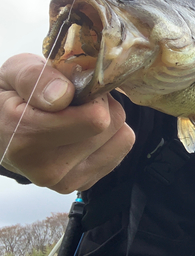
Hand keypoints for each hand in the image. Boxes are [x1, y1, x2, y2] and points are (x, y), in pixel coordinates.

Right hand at [0, 53, 134, 192]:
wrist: (3, 131)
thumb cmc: (11, 97)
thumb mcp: (14, 72)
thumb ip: (34, 78)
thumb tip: (62, 95)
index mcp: (26, 137)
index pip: (95, 118)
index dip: (91, 92)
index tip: (74, 87)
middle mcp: (47, 169)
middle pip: (110, 124)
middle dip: (99, 104)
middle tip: (76, 99)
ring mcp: (67, 181)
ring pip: (121, 136)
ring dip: (108, 119)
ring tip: (78, 115)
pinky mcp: (84, 183)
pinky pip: (121, 148)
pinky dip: (111, 135)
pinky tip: (85, 131)